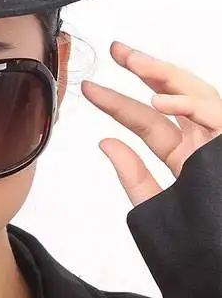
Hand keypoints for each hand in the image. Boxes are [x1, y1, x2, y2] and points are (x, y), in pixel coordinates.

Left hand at [80, 41, 221, 207]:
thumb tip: (106, 143)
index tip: (89, 89)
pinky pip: (216, 116)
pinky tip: (162, 101)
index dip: (117, 103)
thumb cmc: (202, 246)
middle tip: (117, 51)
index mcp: (183, 156)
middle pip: (174, 97)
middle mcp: (204, 143)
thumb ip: (134, 176)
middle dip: (146, 70)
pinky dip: (190, 106)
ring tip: (134, 62)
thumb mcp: (158, 208)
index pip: (147, 121)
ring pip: (198, 95)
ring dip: (166, 76)